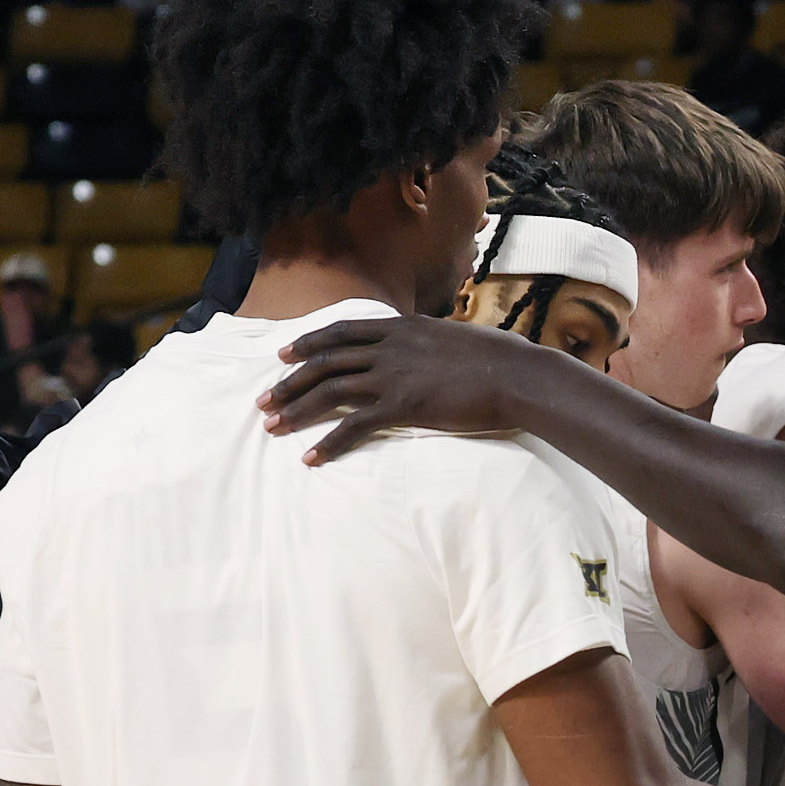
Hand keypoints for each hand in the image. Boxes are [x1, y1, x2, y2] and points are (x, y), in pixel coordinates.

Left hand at [261, 314, 554, 463]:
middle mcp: (391, 347)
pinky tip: (311, 457)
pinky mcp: (404, 406)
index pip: (342, 331)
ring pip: (330, 390)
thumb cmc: (502, 361)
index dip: (308, 343)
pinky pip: (355, 425)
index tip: (284, 354)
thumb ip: (433, 344)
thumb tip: (430, 351)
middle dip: (289, 381)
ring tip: (272, 427)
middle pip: (326, 361)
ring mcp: (395, 375)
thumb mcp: (459, 339)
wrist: (520, 376)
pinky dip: (329, 442)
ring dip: (296, 410)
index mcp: (403, 328)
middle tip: (264, 399)